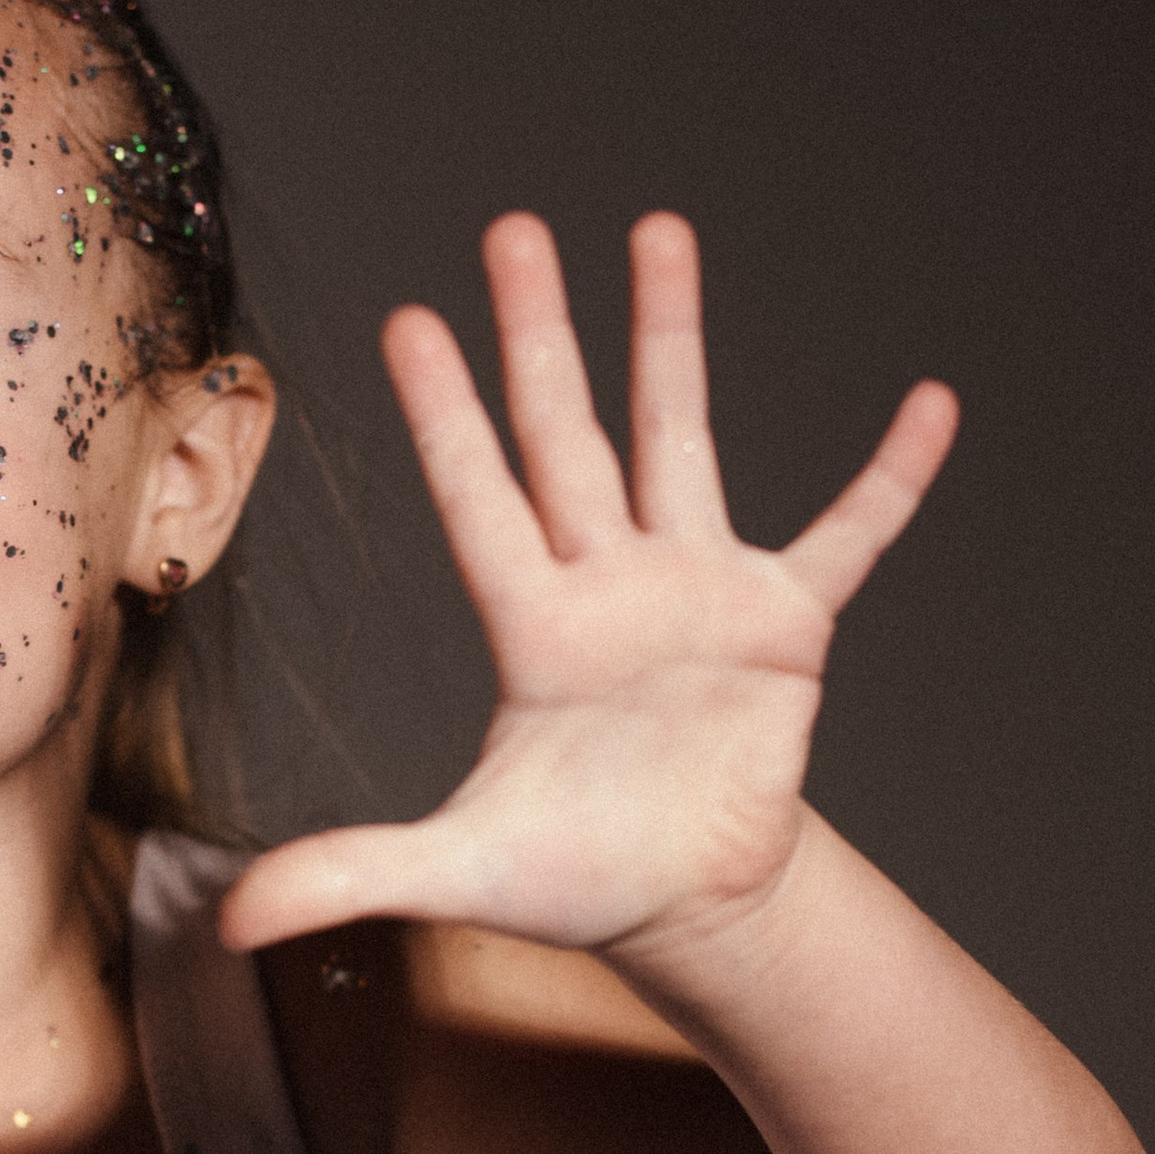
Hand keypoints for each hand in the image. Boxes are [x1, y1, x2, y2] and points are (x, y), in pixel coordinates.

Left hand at [217, 214, 957, 969]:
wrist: (690, 908)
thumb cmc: (573, 878)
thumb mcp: (458, 875)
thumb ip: (348, 875)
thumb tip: (224, 924)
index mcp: (532, 628)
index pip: (477, 498)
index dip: (446, 414)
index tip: (413, 320)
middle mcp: (607, 583)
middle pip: (566, 433)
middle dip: (540, 331)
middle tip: (513, 229)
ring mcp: (698, 591)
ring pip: (682, 436)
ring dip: (671, 336)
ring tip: (658, 231)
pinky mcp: (786, 625)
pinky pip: (848, 535)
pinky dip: (891, 478)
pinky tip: (930, 404)